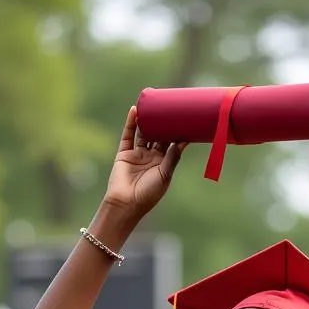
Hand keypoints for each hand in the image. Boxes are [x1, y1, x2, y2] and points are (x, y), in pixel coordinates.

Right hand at [101, 107, 186, 222]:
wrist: (126, 203)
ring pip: (143, 133)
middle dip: (163, 123)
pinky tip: (135, 110)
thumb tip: (183, 141)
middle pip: (157, 136)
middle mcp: (150, 158)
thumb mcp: (164, 175)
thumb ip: (172, 157)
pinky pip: (128, 135)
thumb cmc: (149, 193)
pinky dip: (131, 123)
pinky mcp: (124, 153)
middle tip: (170, 107)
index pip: (171, 144)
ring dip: (147, 120)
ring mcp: (137, 154)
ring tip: (153, 105)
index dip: (176, 132)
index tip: (185, 120)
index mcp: (162, 164)